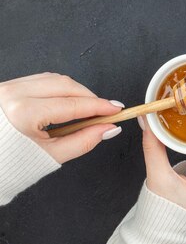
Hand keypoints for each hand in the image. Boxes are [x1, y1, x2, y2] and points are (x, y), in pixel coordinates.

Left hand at [0, 73, 124, 163]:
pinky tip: (66, 101)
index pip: (73, 104)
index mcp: (23, 113)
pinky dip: (57, 88)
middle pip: (66, 85)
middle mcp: (13, 94)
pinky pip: (39, 80)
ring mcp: (7, 87)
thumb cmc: (8, 165)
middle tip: (105, 110)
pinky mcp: (5, 87)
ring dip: (74, 91)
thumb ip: (84, 140)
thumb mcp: (50, 156)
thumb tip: (109, 128)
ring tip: (86, 107)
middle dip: (89, 96)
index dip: (99, 106)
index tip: (116, 109)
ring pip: (54, 79)